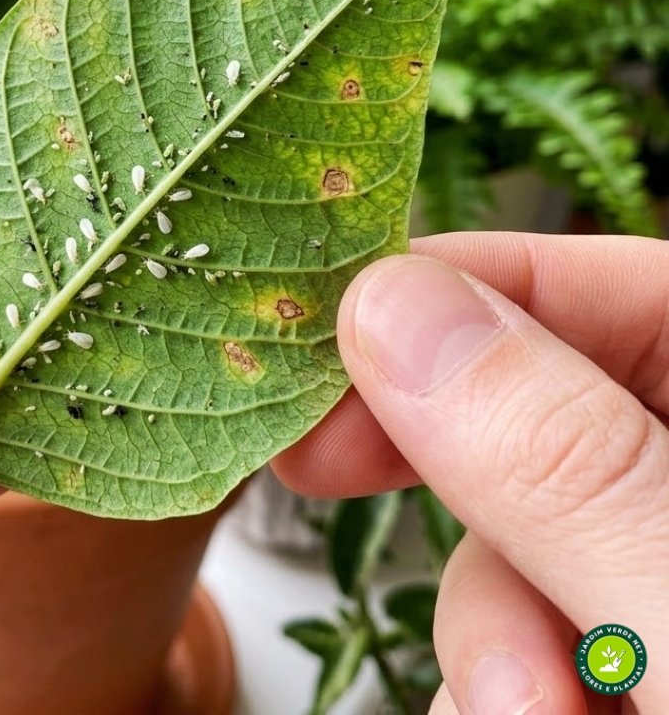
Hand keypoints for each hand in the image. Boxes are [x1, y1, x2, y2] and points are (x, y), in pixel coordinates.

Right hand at [274, 232, 668, 712]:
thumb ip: (557, 463)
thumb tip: (394, 307)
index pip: (603, 283)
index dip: (461, 285)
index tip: (329, 328)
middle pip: (532, 409)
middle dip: (442, 472)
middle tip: (318, 466)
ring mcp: (650, 570)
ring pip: (509, 533)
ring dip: (481, 627)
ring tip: (528, 713)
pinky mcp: (620, 652)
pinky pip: (518, 625)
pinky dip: (490, 675)